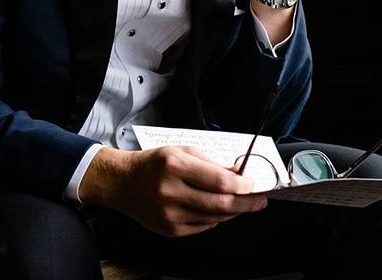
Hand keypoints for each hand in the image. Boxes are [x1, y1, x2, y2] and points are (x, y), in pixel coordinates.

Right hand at [78, 146, 267, 237]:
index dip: (242, 186)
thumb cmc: (154, 164)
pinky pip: (203, 226)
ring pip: (214, 218)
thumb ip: (211, 164)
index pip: (218, 181)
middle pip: (220, 203)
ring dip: (232, 211)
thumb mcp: (181, 152)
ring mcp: (169, 213)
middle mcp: (170, 190)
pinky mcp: (169, 229)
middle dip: (246, 203)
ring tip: (241, 204)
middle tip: (260, 201)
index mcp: (174, 165)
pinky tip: (215, 209)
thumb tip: (239, 176)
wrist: (122, 183)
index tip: (254, 185)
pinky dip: (214, 219)